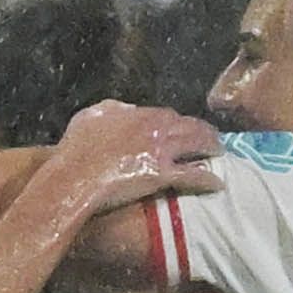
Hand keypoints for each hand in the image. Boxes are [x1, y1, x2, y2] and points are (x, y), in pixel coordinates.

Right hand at [74, 100, 221, 168]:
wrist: (73, 177)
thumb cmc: (74, 150)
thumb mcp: (90, 118)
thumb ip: (112, 109)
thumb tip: (126, 109)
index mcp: (138, 114)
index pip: (167, 115)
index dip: (178, 122)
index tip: (182, 128)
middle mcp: (155, 128)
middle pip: (189, 125)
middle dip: (203, 130)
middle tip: (211, 137)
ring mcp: (161, 151)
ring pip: (196, 144)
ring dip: (211, 148)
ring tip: (218, 153)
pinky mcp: (162, 175)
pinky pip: (193, 176)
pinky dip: (207, 179)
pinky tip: (217, 183)